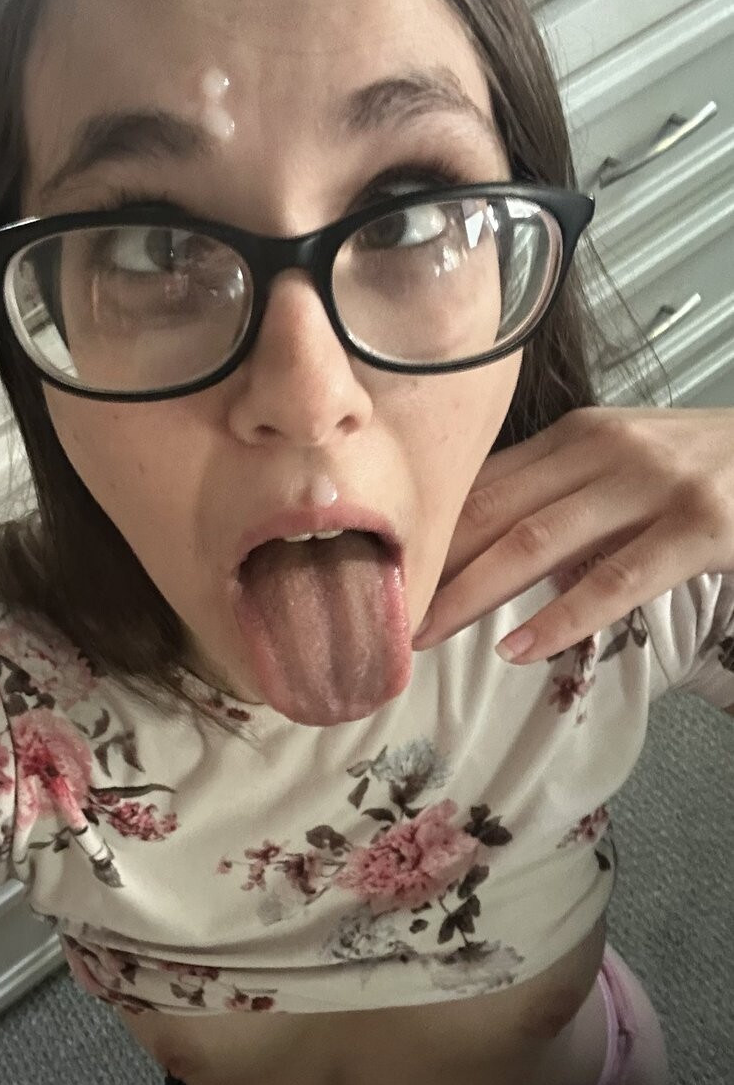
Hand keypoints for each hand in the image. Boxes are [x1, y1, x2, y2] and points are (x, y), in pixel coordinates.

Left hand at [413, 407, 733, 662]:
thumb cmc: (705, 466)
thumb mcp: (624, 465)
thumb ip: (559, 497)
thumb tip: (482, 549)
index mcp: (576, 435)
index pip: (482, 484)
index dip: (428, 532)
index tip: (382, 574)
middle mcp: (604, 449)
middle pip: (494, 509)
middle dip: (433, 566)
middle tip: (384, 615)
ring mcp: (653, 484)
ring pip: (539, 541)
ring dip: (473, 591)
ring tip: (428, 634)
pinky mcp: (700, 526)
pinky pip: (618, 578)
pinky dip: (564, 616)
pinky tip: (521, 648)